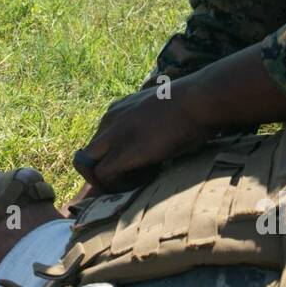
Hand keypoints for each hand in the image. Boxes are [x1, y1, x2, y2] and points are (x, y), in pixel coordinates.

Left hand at [73, 84, 213, 192]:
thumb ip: (152, 122)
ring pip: (86, 165)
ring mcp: (113, 135)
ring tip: (136, 180)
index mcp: (119, 109)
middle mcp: (109, 120)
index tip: (135, 164)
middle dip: (104, 170)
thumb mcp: (163, 110)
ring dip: (106, 180)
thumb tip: (161, 138)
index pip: (101, 139)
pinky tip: (142, 180)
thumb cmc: (192, 104)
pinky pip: (102, 176)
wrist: (198, 101)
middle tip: (133, 177)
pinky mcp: (121, 152)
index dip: (113, 156)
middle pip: (89, 153)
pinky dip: (116, 185)